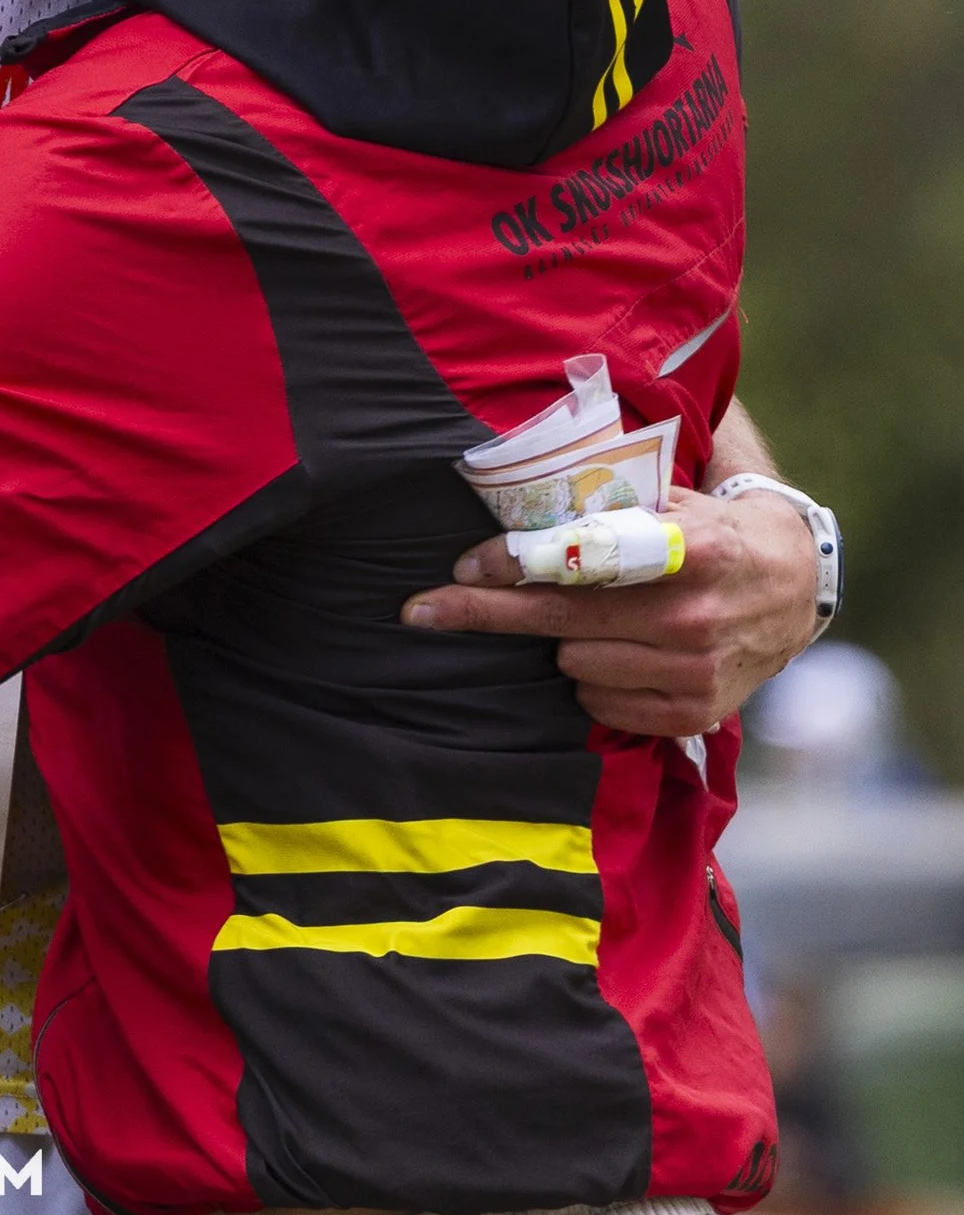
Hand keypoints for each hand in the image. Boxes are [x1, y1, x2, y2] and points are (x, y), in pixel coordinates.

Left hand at [402, 482, 821, 735]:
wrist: (790, 590)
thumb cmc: (708, 532)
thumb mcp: (670, 501)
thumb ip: (607, 509)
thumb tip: (522, 512)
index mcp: (690, 552)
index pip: (587, 561)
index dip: (518, 564)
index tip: (463, 566)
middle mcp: (693, 618)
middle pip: (563, 620)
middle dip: (491, 610)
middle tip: (425, 608)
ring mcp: (695, 673)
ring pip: (574, 664)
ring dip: (564, 642)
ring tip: (594, 619)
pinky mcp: (692, 713)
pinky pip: (599, 706)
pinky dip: (591, 682)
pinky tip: (614, 654)